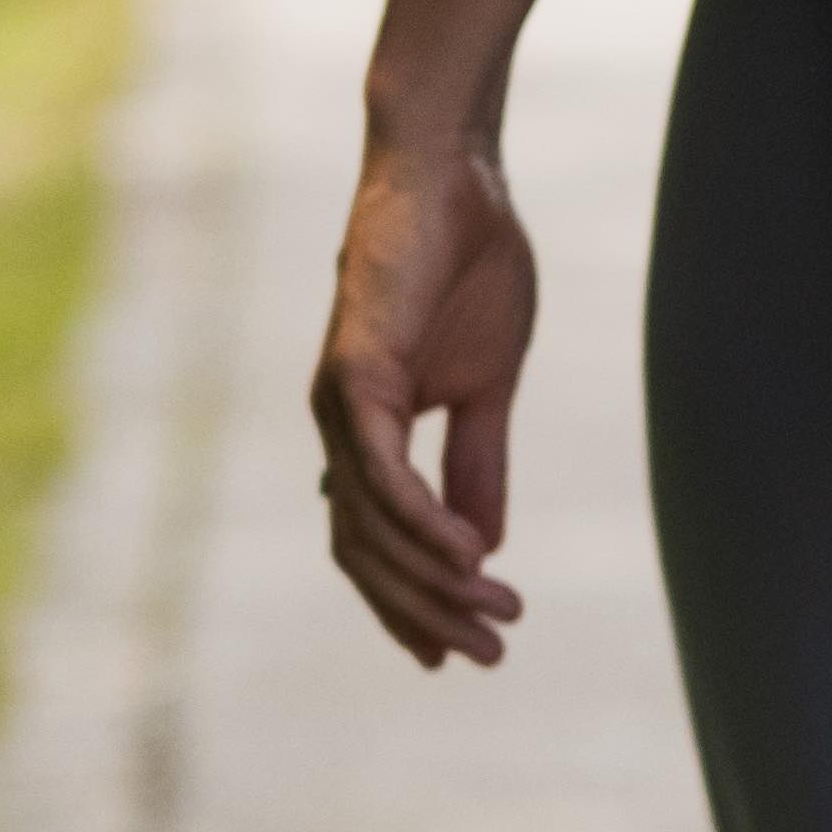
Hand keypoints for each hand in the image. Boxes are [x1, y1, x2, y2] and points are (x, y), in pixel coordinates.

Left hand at [314, 130, 536, 671]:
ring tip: (493, 610)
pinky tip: (466, 556)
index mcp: (366, 433)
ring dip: (432, 579)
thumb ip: (479, 464)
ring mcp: (339, 404)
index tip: (459, 654)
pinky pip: (382, 472)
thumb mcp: (487, 387)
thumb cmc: (469, 266)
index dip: (410, 604)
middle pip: (365, 552)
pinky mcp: (352, 373)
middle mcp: (339, 429)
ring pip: (369, 524)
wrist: (454, 178)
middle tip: (490, 653)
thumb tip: (484, 547)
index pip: (374, 543)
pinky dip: (420, 521)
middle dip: (425, 612)